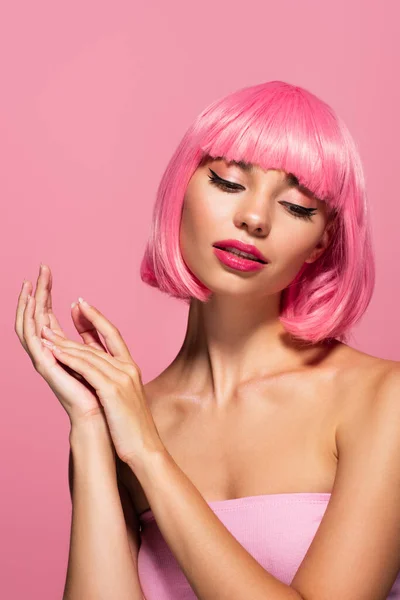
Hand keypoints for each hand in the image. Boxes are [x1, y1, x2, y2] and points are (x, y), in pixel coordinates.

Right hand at [15, 264, 106, 425]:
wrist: (102, 419)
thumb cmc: (102, 391)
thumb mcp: (96, 353)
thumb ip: (87, 333)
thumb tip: (80, 308)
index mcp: (60, 349)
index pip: (48, 315)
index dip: (47, 293)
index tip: (48, 271)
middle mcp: (49, 353)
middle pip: (37, 316)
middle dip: (38, 292)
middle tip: (41, 268)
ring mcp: (44, 360)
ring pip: (29, 325)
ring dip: (29, 303)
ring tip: (31, 281)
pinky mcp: (45, 367)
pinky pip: (32, 340)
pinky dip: (29, 321)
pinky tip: (31, 304)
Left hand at [40, 298, 164, 466]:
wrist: (146, 449)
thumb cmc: (132, 428)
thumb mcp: (123, 397)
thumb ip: (111, 380)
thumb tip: (96, 371)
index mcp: (131, 368)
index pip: (112, 334)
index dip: (95, 317)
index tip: (80, 303)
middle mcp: (127, 368)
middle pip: (98, 340)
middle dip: (77, 322)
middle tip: (57, 306)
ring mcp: (121, 378)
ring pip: (88, 352)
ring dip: (64, 340)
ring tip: (45, 329)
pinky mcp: (112, 390)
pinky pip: (86, 368)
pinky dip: (69, 357)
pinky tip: (54, 350)